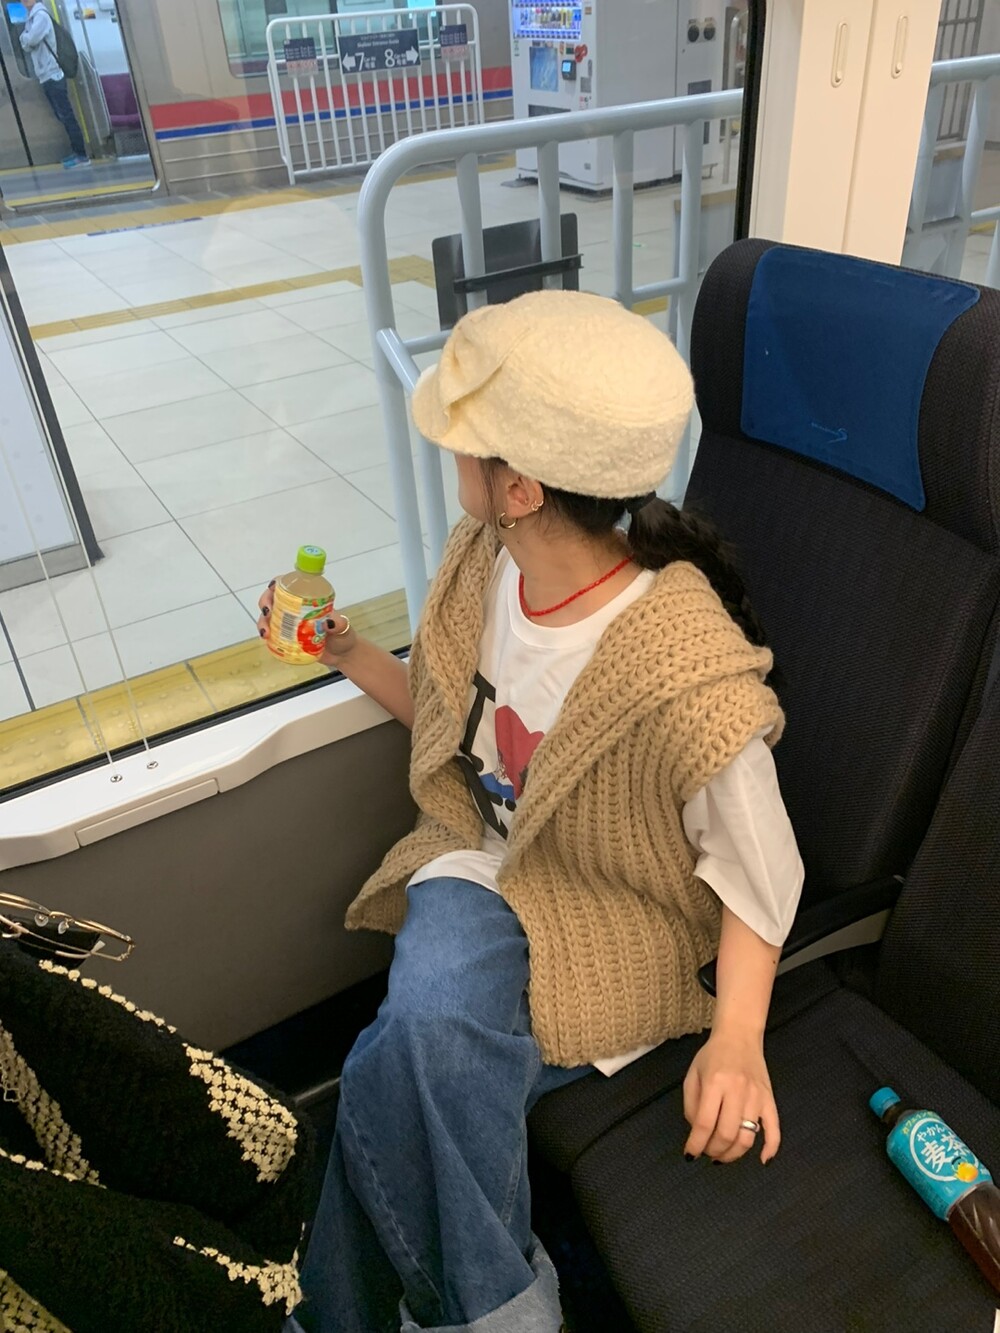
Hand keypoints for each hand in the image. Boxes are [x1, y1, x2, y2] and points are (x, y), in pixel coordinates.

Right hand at [257, 580, 358, 665]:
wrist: (343, 656)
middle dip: (265, 603)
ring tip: (266, 634)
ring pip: (269, 617)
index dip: (277, 584)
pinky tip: (267, 641)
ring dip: (263, 622)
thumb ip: (338, 624)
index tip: (272, 589)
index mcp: (308, 599)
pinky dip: (267, 636)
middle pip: (274, 599)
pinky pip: (272, 634)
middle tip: (268, 613)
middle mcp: (296, 609)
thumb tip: (327, 623)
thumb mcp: (343, 627)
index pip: (289, 585)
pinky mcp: (287, 639)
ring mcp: (290, 624)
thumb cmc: (344, 636)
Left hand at [682, 1030, 779, 1163]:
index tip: (690, 1154)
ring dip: (734, 1154)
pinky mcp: (770, 1100)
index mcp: (715, 1083)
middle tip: (707, 1153)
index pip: (704, 1123)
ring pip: (748, 1138)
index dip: (696, 1144)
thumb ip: (691, 1106)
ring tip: (722, 1155)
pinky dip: (770, 1148)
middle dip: (713, 1150)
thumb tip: (698, 1134)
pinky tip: (762, 1160)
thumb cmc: (713, 1055)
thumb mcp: (692, 1075)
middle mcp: (737, 1090)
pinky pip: (775, 1130)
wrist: (739, 1035)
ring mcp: (757, 1097)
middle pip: (726, 1134)